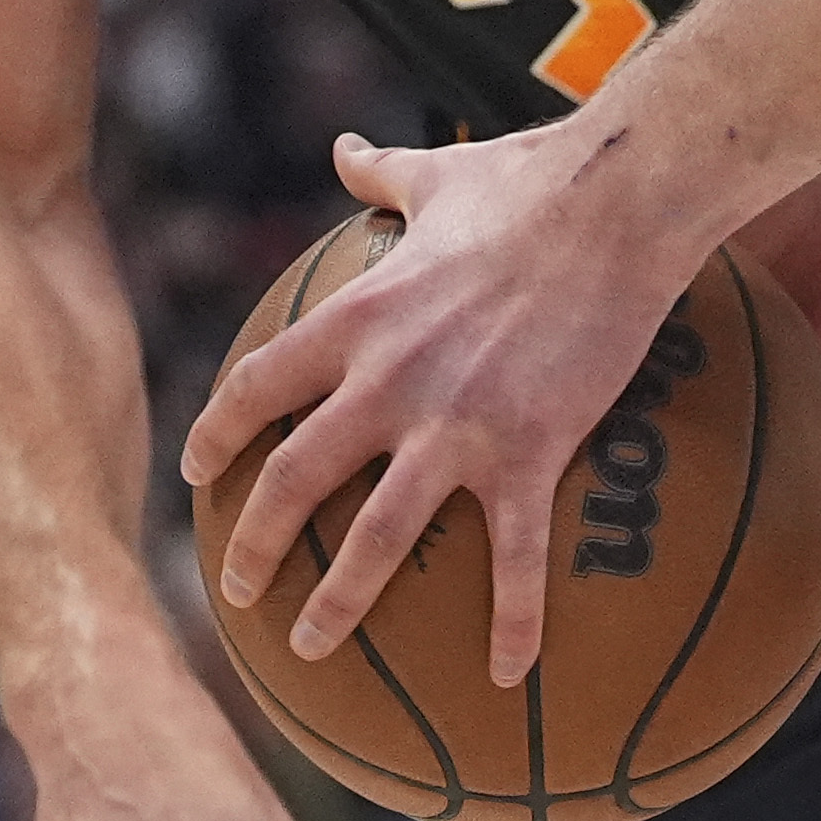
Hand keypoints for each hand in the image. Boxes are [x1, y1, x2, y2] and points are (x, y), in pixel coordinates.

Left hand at [181, 124, 699, 684]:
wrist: (622, 197)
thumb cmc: (536, 175)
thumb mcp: (439, 172)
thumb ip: (382, 175)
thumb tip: (347, 149)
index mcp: (359, 316)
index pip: (259, 386)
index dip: (217, 433)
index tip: (197, 474)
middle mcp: (389, 379)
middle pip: (294, 478)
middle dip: (253, 543)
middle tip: (236, 591)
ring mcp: (457, 424)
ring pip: (377, 536)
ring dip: (338, 602)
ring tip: (311, 650)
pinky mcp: (531, 451)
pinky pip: (515, 557)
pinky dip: (510, 622)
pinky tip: (506, 672)